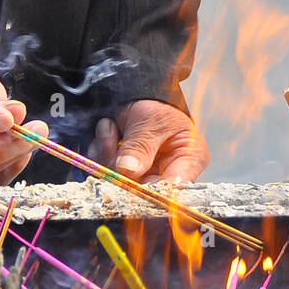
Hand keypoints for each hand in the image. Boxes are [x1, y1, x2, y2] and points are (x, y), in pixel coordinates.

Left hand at [91, 99, 209, 183]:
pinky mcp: (123, 176)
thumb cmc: (156, 106)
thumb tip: (128, 171)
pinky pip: (104, 174)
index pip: (176, 189)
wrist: (137, 97)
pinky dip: (99, 152)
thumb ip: (140, 146)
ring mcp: (144, 178)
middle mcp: (168, 175)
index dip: (152, 191)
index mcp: (189, 160)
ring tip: (109, 127)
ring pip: (118, 183)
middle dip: (120, 168)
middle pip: (143, 191)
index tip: (129, 178)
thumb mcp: (151, 120)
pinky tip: (107, 133)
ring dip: (106, 155)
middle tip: (112, 141)